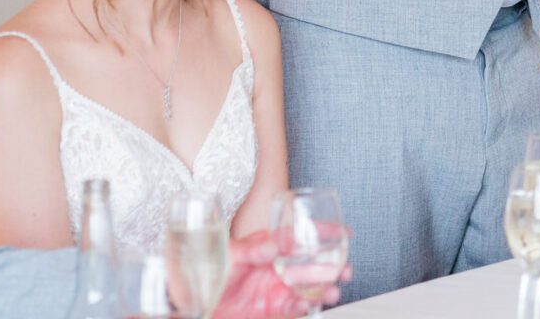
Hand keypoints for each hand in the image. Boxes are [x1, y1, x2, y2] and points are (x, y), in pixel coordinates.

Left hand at [213, 229, 351, 318]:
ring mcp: (277, 286)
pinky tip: (312, 305)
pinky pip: (295, 306)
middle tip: (345, 270)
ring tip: (333, 292)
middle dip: (333, 265)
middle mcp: (279, 265)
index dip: (324, 232)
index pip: (301, 236)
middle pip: (312, 263)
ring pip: (309, 286)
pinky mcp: (272, 306)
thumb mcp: (231, 254)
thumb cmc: (210, 267)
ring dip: (324, 288)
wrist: (194, 298)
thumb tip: (276, 244)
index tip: (345, 232)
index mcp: (270, 245)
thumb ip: (254, 249)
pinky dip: (306, 306)